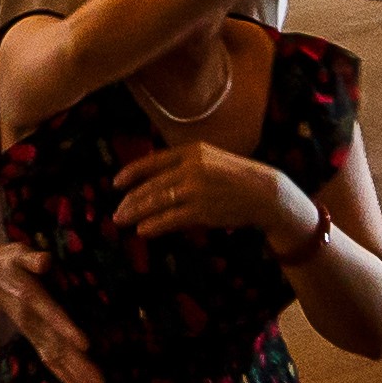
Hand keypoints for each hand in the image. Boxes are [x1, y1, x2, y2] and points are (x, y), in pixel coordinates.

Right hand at [0, 241, 103, 382]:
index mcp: (31, 298)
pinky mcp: (32, 335)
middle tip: (99, 382)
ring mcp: (31, 331)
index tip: (86, 345)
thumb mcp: (18, 253)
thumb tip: (45, 261)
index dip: (68, 330)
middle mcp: (31, 320)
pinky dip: (61, 373)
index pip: (52, 316)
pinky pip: (47, 358)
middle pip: (56, 345)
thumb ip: (32, 258)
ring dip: (73, 373)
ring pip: (53, 356)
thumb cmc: (8, 260)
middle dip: (78, 364)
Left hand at [118, 143, 313, 246]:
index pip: (153, 161)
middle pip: (152, 185)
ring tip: (123, 221)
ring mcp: (197, 189)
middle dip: (130, 200)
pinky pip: (171, 219)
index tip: (116, 183)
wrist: (265, 193)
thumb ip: (185, 166)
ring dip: (136, 213)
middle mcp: (192, 167)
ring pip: (157, 202)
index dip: (131, 173)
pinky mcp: (202, 210)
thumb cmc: (237, 179)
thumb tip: (155, 181)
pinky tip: (143, 231)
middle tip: (117, 212)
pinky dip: (154, 225)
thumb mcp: (211, 161)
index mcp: (193, 151)